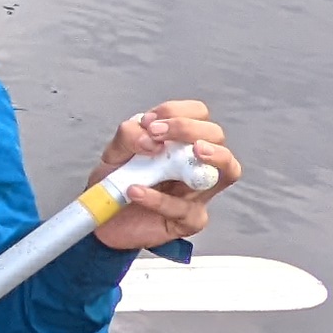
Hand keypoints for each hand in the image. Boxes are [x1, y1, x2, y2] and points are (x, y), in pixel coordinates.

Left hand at [88, 103, 237, 251]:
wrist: (102, 219)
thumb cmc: (116, 181)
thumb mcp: (115, 151)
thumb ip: (129, 135)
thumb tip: (152, 140)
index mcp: (181, 141)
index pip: (198, 114)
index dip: (177, 113)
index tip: (149, 123)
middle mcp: (196, 163)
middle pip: (217, 136)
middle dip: (189, 128)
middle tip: (157, 134)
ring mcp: (199, 192)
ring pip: (229, 170)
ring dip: (214, 155)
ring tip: (193, 151)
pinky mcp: (190, 220)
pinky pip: (186, 209)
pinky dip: (159, 199)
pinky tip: (135, 191)